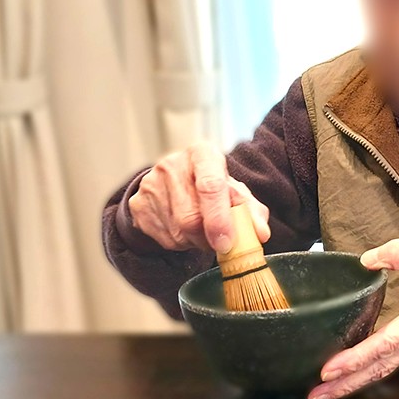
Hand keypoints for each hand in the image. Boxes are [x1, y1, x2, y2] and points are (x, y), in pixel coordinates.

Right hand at [128, 142, 269, 252]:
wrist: (172, 183)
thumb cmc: (211, 187)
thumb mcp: (234, 192)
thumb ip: (251, 211)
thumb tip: (260, 234)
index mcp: (202, 154)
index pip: (210, 186)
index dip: (220, 219)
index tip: (227, 243)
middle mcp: (172, 165)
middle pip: (192, 218)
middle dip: (209, 238)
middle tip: (220, 241)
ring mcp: (151, 184)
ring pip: (178, 232)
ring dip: (196, 242)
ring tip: (203, 231)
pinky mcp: (138, 204)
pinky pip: (163, 238)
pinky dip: (180, 244)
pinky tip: (184, 231)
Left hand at [307, 239, 398, 398]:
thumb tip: (367, 260)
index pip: (385, 343)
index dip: (356, 359)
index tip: (329, 370)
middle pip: (380, 367)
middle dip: (346, 384)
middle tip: (314, 396)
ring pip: (387, 367)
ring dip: (356, 381)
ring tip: (325, 391)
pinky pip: (395, 360)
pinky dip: (371, 368)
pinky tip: (352, 371)